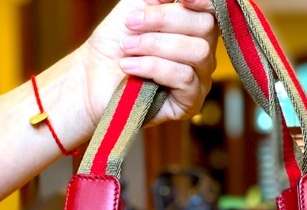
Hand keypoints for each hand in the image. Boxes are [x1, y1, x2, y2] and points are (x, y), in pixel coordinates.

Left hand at [80, 0, 217, 127]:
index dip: (202, 1)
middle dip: (165, 21)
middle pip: (205, 28)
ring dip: (157, 45)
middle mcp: (202, 55)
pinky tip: (130, 67)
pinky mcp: (190, 103)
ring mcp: (199, 81)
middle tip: (130, 24)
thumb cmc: (115, 43)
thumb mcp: (136, 7)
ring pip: (198, 52)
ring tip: (127, 48)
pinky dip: (154, 67)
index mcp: (194, 30)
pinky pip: (185, 78)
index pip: (212, 12)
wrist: (94, 77)